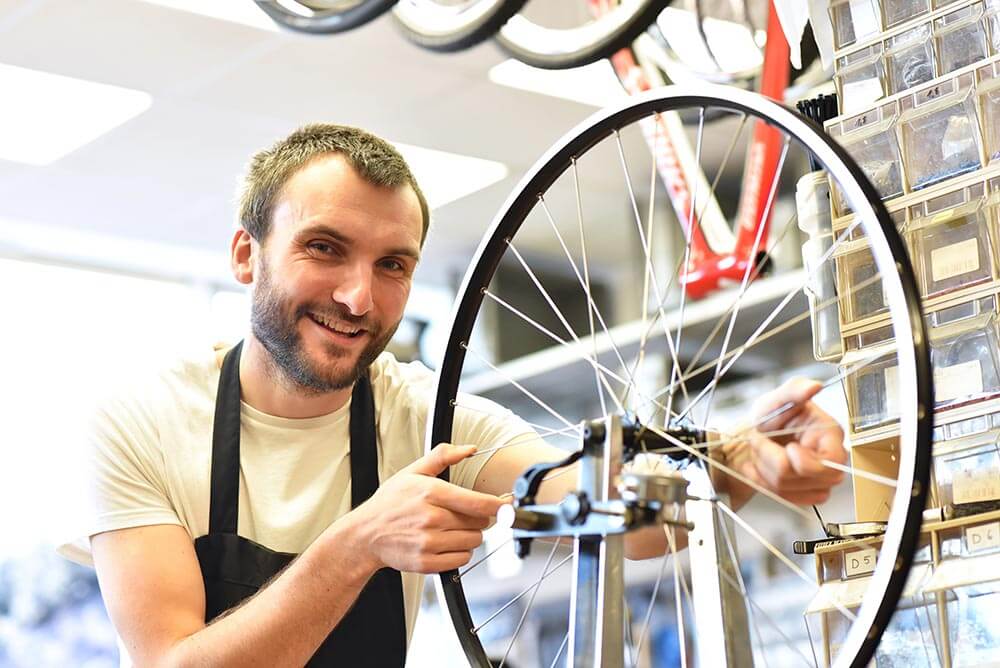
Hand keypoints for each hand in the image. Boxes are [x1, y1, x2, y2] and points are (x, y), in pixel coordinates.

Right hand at [352, 443, 504, 573]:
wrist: (365, 535)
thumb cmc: (390, 503)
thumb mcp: (413, 472)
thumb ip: (442, 457)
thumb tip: (468, 449)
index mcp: (432, 493)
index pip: (478, 503)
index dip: (499, 505)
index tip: (508, 505)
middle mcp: (432, 519)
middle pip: (480, 523)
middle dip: (478, 518)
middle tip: (461, 514)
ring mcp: (429, 543)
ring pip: (473, 542)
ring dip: (470, 535)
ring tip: (451, 528)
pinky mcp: (427, 563)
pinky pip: (462, 560)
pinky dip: (459, 552)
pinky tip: (445, 543)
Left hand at [716, 378, 846, 507]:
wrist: (752, 437)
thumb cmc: (768, 418)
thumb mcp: (775, 400)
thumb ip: (794, 391)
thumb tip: (814, 386)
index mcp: (830, 435)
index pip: (832, 462)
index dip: (807, 461)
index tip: (788, 448)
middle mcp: (828, 460)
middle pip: (805, 477)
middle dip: (772, 458)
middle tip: (760, 441)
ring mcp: (817, 481)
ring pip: (787, 488)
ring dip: (763, 467)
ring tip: (759, 450)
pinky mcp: (803, 494)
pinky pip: (781, 497)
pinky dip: (763, 481)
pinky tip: (760, 465)